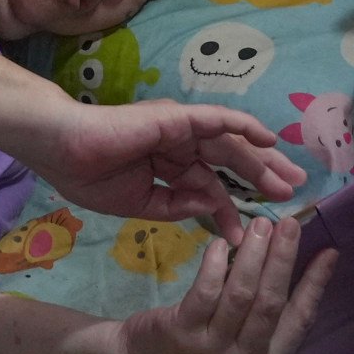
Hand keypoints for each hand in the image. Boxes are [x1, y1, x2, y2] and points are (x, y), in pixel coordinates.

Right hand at [25, 97, 303, 219]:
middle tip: (293, 195)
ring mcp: (179, 127)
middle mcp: (179, 142)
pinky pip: (218, 120)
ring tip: (291, 177)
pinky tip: (268, 139)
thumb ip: (177, 205)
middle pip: (230, 161)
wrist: (60, 149)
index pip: (209, 186)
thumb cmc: (89, 175)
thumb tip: (213, 207)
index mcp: (167, 163)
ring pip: (230, 143)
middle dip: (261, 177)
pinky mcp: (177, 117)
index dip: (229, 209)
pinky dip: (244, 126)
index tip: (245, 235)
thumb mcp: (140, 203)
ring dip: (262, 159)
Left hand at [111, 206, 335, 353]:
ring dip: (253, 255)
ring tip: (261, 224)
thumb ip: (266, 310)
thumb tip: (295, 258)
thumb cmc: (203, 346)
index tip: (330, 250)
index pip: (300, 320)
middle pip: (271, 304)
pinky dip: (216, 264)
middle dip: (283, 260)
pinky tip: (220, 242)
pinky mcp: (183, 334)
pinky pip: (206, 292)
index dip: (316, 284)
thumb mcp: (242, 339)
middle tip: (289, 224)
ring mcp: (213, 349)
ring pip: (241, 296)